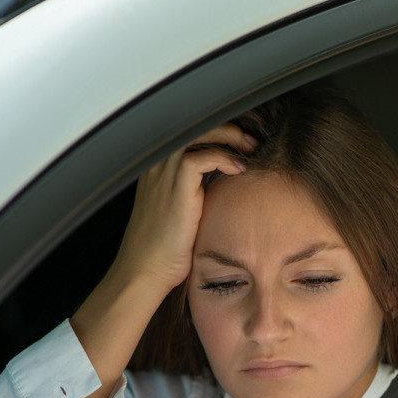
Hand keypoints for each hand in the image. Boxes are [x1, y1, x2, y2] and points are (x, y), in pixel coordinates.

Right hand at [110, 123, 257, 294]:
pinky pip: (199, 159)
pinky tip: (238, 170)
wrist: (146, 271)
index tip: (241, 141)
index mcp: (157, 169)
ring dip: (227, 138)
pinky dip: (223, 158)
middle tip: (251, 140)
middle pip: (192, 127)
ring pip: (196, 135)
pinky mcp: (174, 190)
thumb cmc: (165, 249)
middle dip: (226, 128)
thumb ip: (195, 192)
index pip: (187, 133)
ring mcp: (163, 176)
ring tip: (249, 148)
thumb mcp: (181, 212)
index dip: (216, 131)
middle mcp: (157, 166)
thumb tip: (225, 183)